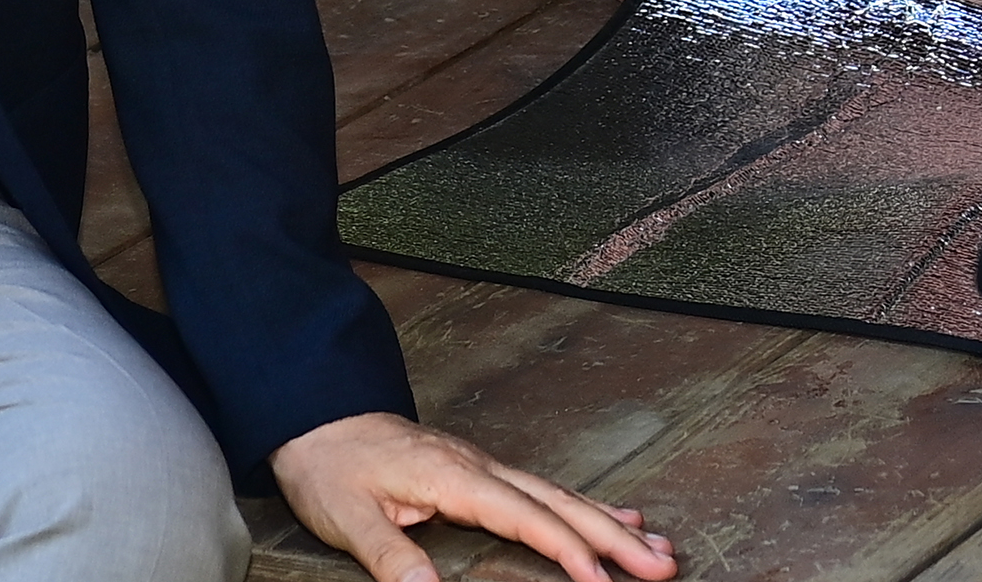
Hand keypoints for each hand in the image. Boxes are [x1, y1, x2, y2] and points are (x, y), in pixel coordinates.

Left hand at [267, 410, 673, 581]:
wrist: (320, 415)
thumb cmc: (332, 463)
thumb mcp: (346, 516)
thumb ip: (390, 556)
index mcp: (454, 477)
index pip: (524, 517)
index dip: (566, 549)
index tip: (602, 579)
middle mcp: (479, 467)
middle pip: (560, 504)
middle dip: (614, 537)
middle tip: (662, 564)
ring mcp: (484, 466)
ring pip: (561, 495)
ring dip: (611, 522)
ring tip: (657, 546)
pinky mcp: (481, 471)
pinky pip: (546, 490)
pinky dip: (585, 506)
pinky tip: (614, 516)